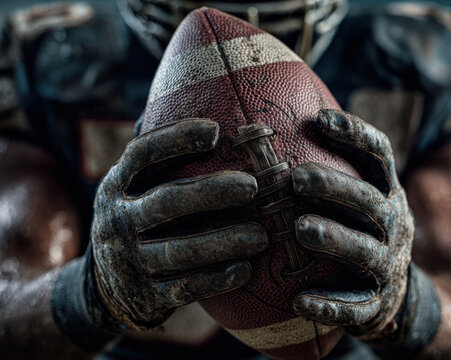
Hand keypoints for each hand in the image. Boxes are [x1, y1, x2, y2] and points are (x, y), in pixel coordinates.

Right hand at [90, 118, 267, 329]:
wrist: (106, 290)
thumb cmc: (139, 221)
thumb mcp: (133, 189)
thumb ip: (159, 156)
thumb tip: (197, 94)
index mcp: (115, 186)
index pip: (142, 154)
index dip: (177, 140)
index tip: (216, 131)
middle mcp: (116, 221)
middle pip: (165, 201)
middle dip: (211, 193)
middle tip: (253, 187)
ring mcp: (129, 262)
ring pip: (179, 251)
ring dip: (223, 242)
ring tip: (262, 236)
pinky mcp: (145, 296)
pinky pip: (185, 288)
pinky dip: (217, 280)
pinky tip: (246, 269)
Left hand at [291, 109, 413, 338]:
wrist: (395, 296)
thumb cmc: (360, 233)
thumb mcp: (360, 201)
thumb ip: (335, 171)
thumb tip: (279, 123)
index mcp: (388, 193)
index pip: (380, 155)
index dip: (355, 134)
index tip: (320, 118)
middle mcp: (395, 225)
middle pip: (370, 201)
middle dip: (336, 187)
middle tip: (296, 178)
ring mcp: (389, 266)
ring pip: (365, 252)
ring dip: (334, 238)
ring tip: (299, 229)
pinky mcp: (378, 304)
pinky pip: (355, 307)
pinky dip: (329, 304)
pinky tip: (298, 301)